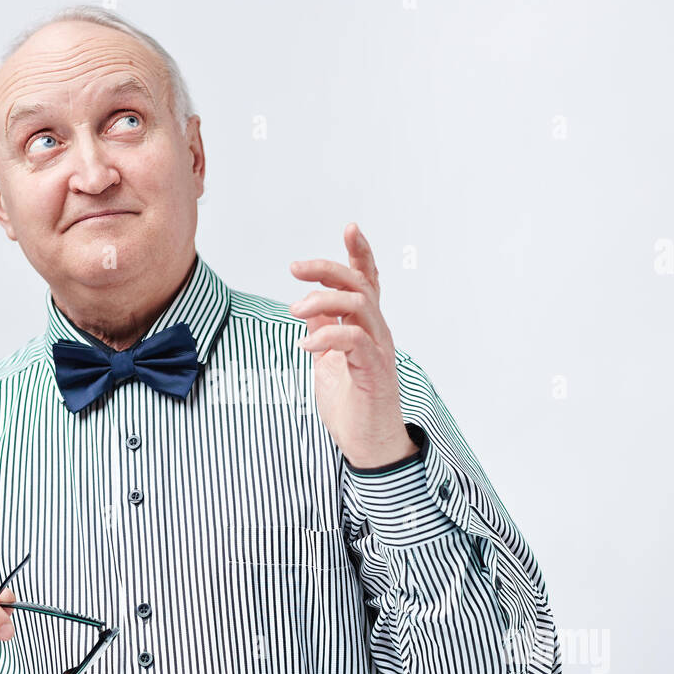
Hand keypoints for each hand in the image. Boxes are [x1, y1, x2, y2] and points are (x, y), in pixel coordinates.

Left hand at [289, 222, 417, 468]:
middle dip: (327, 269)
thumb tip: (309, 311)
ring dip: (323, 301)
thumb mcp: (327, 363)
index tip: (350, 227)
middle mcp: (377, 332)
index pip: (368, 281)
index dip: (360, 253)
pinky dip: (328, 337)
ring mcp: (379, 350)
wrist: (368, 445)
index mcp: (366, 328)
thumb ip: (323, 334)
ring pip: (359, 305)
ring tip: (295, 311)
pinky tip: (305, 345)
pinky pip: (354, 341)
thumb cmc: (352, 406)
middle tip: (294, 268)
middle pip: (360, 285)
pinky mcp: (374, 371)